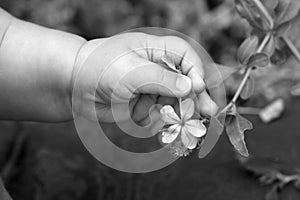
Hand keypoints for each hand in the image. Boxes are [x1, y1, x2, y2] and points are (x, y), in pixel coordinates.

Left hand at [72, 33, 217, 127]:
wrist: (73, 87)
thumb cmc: (99, 70)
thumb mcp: (131, 71)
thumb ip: (162, 79)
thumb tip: (192, 87)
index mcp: (155, 49)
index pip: (185, 56)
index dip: (196, 71)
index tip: (199, 89)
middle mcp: (156, 67)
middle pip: (185, 80)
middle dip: (195, 97)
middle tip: (209, 113)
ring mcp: (150, 86)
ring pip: (173, 100)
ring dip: (171, 111)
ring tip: (168, 119)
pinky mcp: (143, 103)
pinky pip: (157, 113)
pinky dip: (152, 118)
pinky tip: (140, 117)